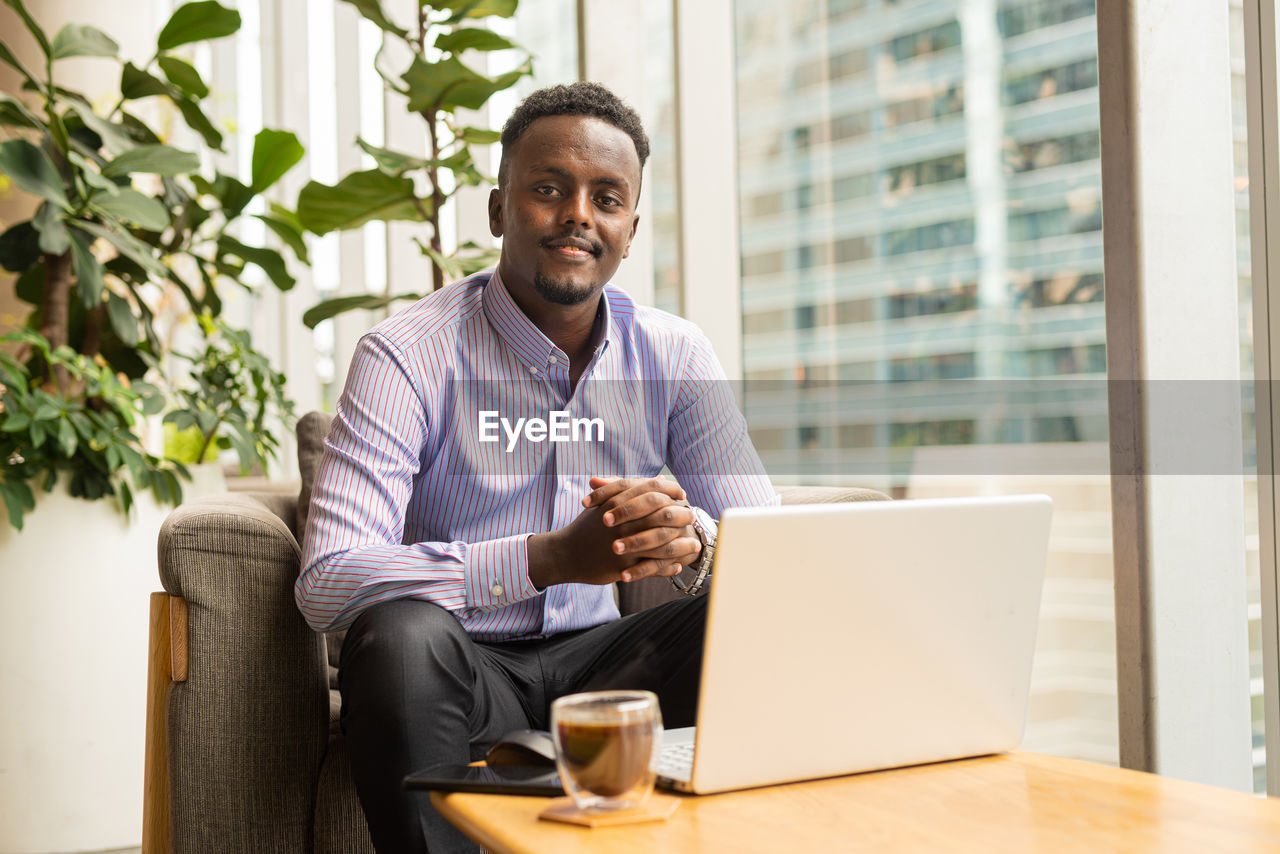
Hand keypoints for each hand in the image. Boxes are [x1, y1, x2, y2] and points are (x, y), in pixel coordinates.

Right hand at [526, 477, 700, 587]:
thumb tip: (657, 480)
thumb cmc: (585, 528)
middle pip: (662, 514)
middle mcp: (623, 522)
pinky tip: (678, 565)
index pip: (651, 490)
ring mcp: (624, 544)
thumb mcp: (602, 503)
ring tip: (695, 544)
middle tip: (692, 516)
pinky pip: (653, 567)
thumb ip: (627, 491)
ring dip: (681, 544)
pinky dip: (668, 567)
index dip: (670, 490)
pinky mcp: (623, 566)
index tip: (681, 494)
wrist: (564, 554)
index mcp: (618, 502)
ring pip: (662, 543)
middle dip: (681, 515)